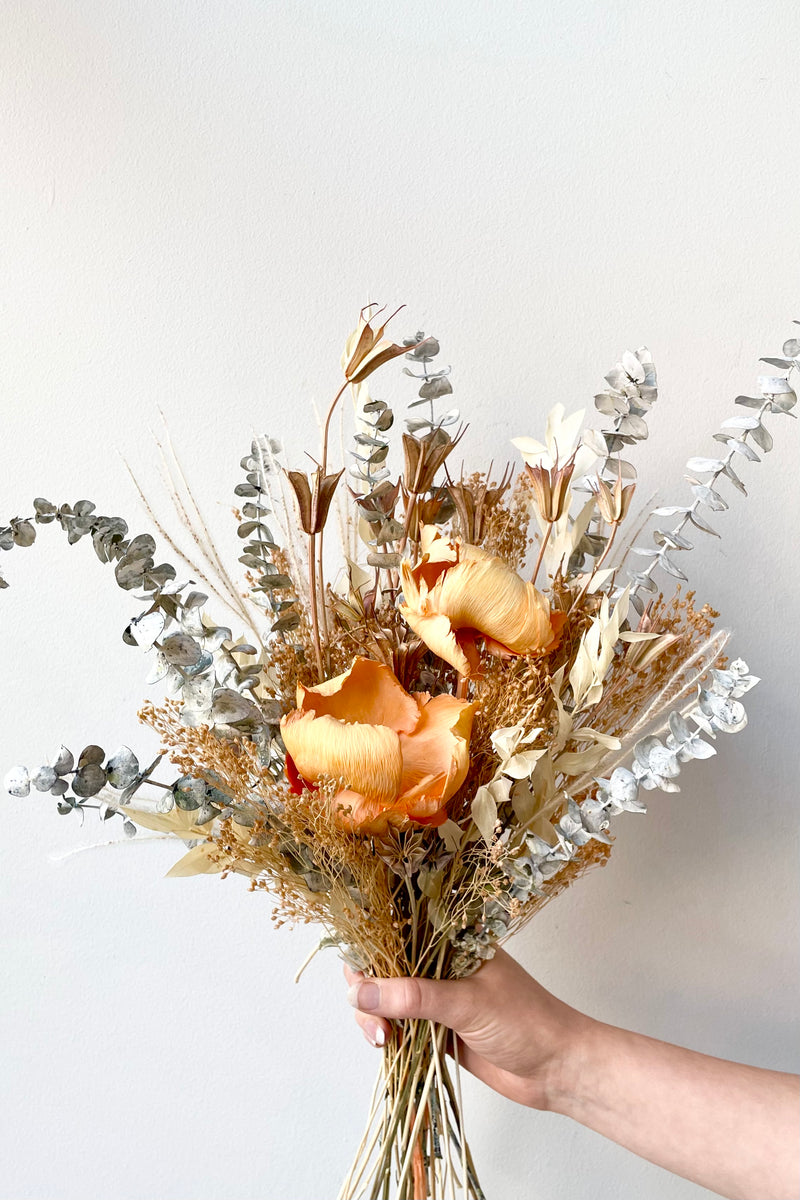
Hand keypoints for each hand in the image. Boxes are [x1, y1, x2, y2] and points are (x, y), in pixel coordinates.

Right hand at [344, 946, 589, 1110]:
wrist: (558, 1069)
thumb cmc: (526, 1022)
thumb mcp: (467, 1003)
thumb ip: (413, 997)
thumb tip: (361, 991)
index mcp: (452, 941)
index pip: (399, 930)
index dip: (370, 945)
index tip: (354, 972)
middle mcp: (440, 965)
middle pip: (385, 966)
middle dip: (366, 988)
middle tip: (370, 1015)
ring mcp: (437, 998)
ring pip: (386, 999)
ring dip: (373, 1016)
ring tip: (383, 1039)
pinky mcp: (436, 1030)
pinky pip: (398, 1027)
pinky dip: (385, 1035)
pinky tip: (386, 1046)